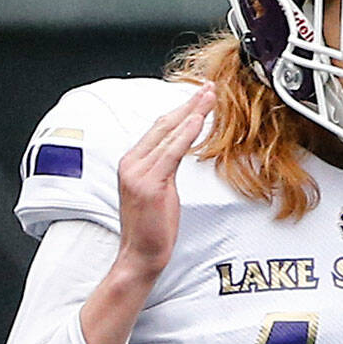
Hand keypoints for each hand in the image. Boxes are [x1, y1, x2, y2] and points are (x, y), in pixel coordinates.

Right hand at [115, 83, 216, 279]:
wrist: (139, 255)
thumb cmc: (151, 227)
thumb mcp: (158, 190)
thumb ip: (165, 168)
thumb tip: (180, 151)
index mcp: (132, 162)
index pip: (158, 128)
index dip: (180, 110)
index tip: (199, 96)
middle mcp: (131, 163)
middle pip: (163, 124)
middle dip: (188, 104)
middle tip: (210, 88)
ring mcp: (138, 173)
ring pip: (169, 134)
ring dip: (192, 113)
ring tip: (210, 97)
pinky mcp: (149, 184)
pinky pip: (171, 152)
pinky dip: (186, 134)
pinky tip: (198, 120)